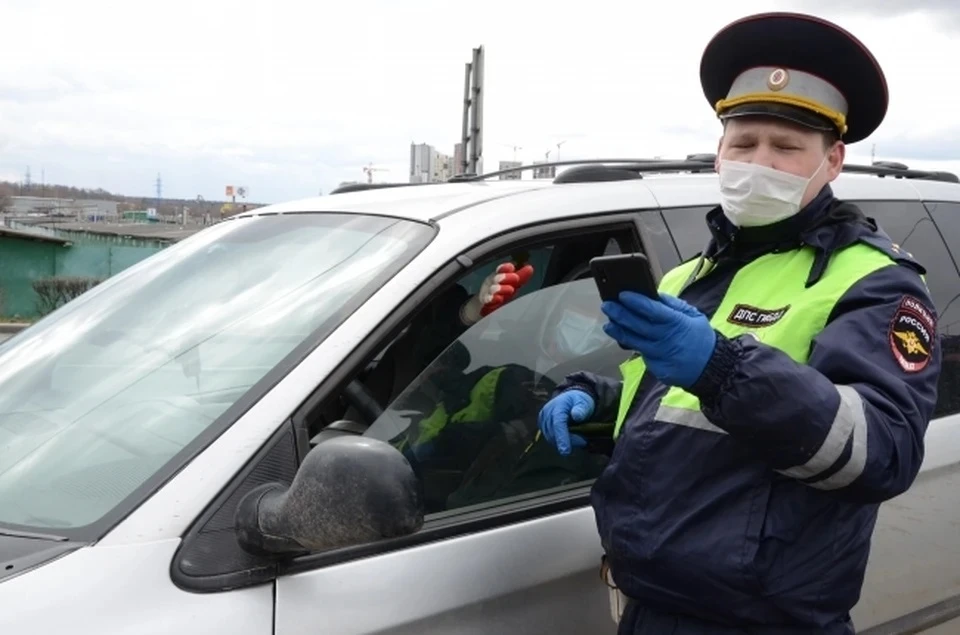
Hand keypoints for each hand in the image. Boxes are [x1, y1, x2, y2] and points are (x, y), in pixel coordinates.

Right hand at [461, 262, 534, 323]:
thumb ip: (521, 276)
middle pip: (497, 278)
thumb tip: (529, 267)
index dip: (505, 268)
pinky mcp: (485, 304)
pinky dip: (492, 299)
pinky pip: (487, 301)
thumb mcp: (512, 284)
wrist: (486, 307)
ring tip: (510, 289)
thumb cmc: (502, 293)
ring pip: (493, 289)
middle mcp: (493, 283)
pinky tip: (498, 299)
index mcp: (499, 276)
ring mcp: (488, 293)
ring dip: (501, 288)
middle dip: (505, 277)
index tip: (511, 267)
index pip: (501, 269)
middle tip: (516, 278)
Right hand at [538, 390, 594, 455]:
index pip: (558, 424)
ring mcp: (543, 420)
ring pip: (551, 439)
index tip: (566, 451)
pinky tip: (570, 438)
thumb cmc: (578, 401)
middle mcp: (547, 412)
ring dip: (565, 442)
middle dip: (569, 442)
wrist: (570, 399)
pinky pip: (550, 438)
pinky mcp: (542, 426)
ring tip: (579, 439)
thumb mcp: (584, 403)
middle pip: (554, 434)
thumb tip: (576, 416)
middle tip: (584, 442)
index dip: (562, 438)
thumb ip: (581, 409)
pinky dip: (560, 441)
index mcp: (558, 406)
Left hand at [601, 292, 715, 388]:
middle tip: (607, 305)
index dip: (635, 302)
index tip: (622, 294)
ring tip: (609, 324)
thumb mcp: (693, 316)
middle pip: (637, 326)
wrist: (713, 368)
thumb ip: (673, 305)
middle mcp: (665, 340)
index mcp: (676, 324)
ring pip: (634, 342)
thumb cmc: (701, 338)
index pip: (652, 310)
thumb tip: (654, 294)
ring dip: (619, 331)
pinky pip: (641, 355)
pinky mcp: (656, 368)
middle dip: (620, 314)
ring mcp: (660, 356)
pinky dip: (632, 345)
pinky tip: (624, 338)